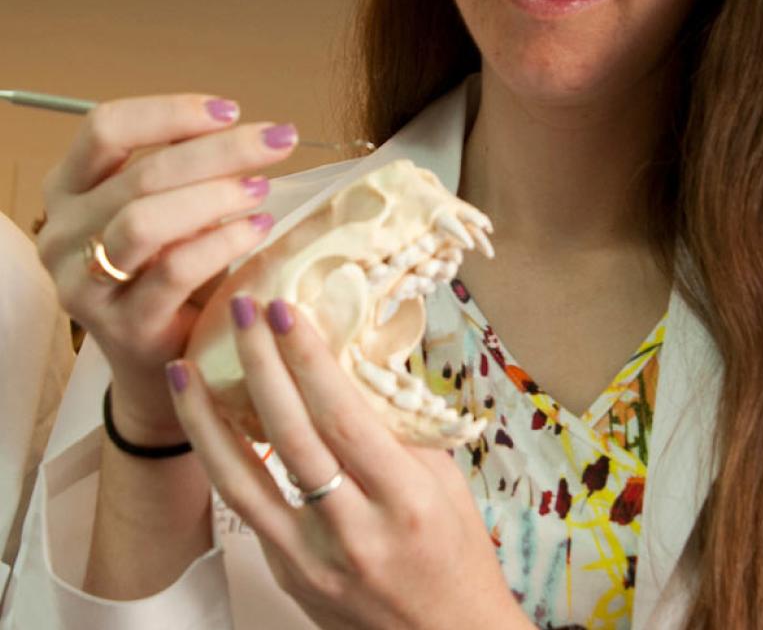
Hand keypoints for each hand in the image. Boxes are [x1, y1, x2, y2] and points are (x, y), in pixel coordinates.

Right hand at [36, 94, 297, 441]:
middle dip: (220, 150)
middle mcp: (62, 232)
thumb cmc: (170, 268)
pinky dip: (224, 242)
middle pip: (140, 172)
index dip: (171, 112)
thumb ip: (186, 170)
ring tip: (263, 188)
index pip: (106, 127)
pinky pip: (174, 271)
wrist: (160, 358)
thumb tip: (247, 130)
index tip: (231, 110)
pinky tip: (259, 228)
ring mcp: (83, 284)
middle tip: (278, 140)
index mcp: (68, 188)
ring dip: (216, 196)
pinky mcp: (121, 325)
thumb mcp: (168, 209)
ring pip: (146, 221)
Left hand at [167, 297, 529, 629]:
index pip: (344, 417)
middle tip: (241, 311)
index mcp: (404, 500)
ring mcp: (310, 562)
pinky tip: (208, 423)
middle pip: (290, 437)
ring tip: (182, 369)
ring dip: (205, 420)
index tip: (287, 310)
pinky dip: (225, 461)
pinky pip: (249, 510)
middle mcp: (353, 532)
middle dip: (259, 365)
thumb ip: (397, 425)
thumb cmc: (456, 552)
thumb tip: (353, 358)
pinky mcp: (286, 576)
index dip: (310, 359)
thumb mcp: (444, 481)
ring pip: (242, 481)